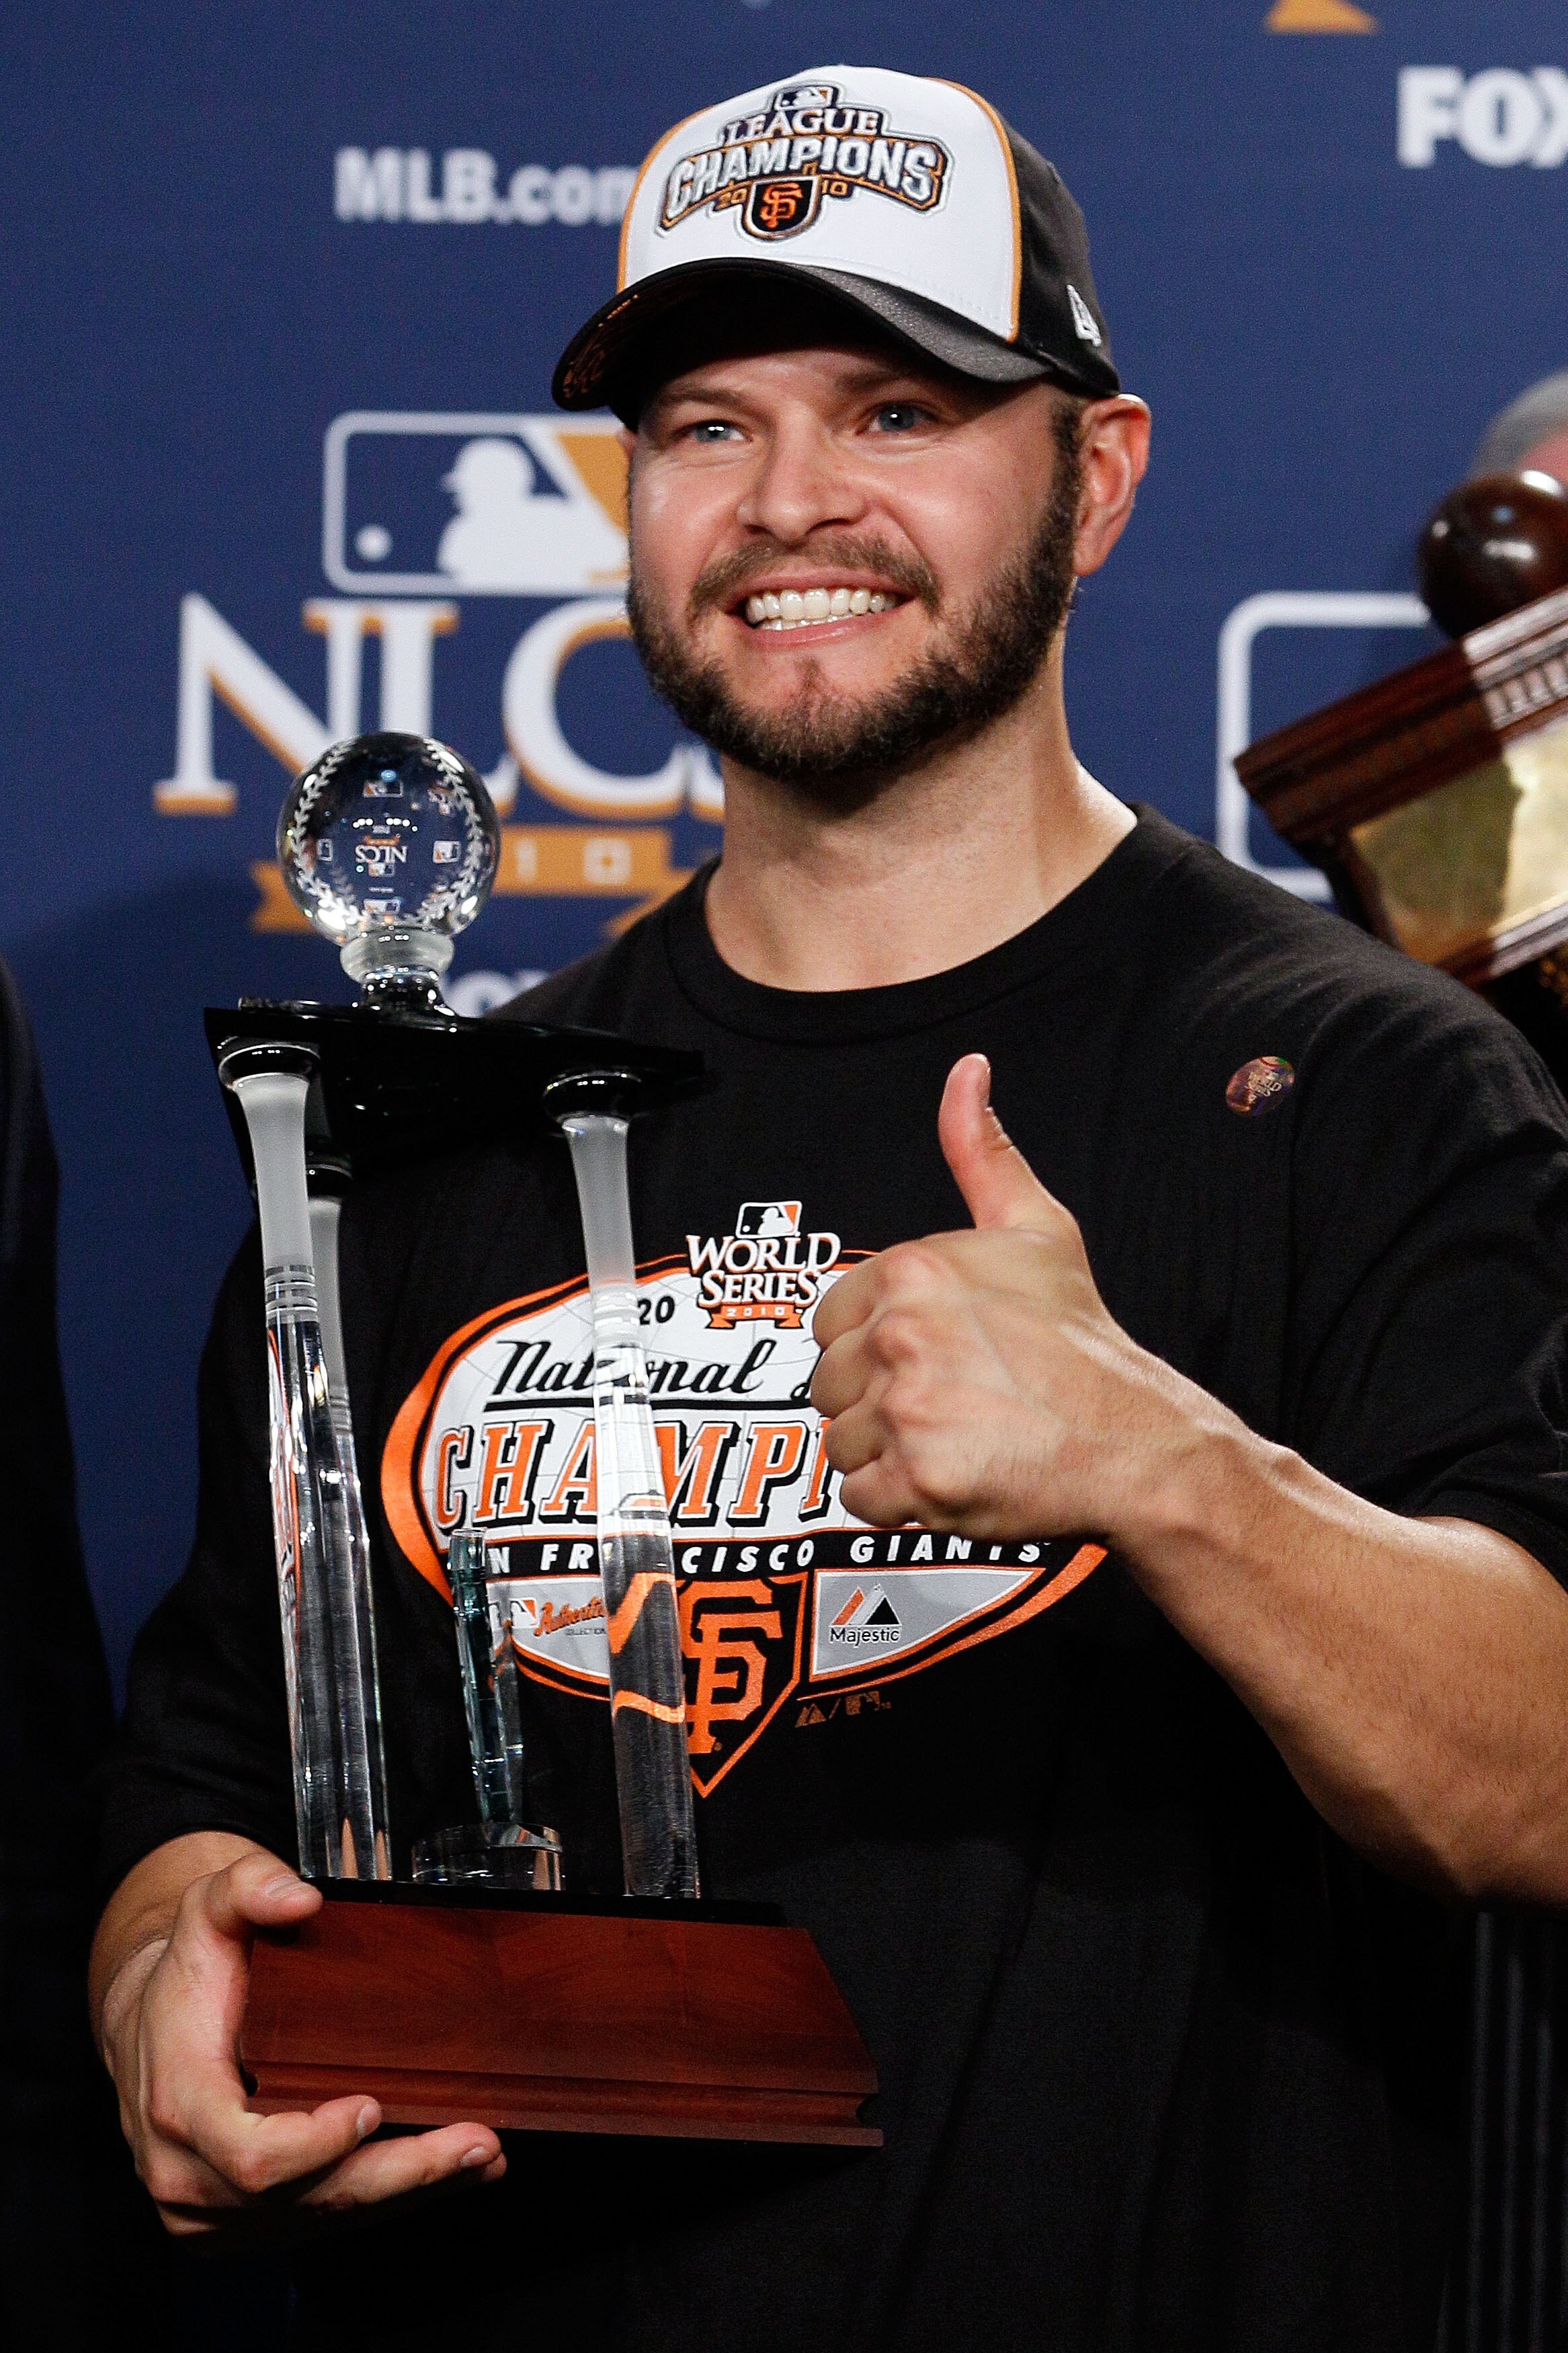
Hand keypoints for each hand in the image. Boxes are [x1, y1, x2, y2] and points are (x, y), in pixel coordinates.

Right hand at [101, 1846, 503, 2233]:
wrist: (147, 2031)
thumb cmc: (189, 1975)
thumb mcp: (207, 1910)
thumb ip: (248, 1888)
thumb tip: (302, 1900)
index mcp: (179, 2105)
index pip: (253, 2154)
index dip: (317, 2144)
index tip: (374, 2105)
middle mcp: (188, 2173)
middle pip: (305, 2197)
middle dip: (400, 2174)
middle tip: (478, 2141)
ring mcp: (210, 2211)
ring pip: (322, 2217)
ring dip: (409, 2192)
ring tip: (482, 2155)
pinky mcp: (236, 2226)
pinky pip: (318, 2222)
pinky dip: (387, 2202)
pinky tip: (444, 2177)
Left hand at [811, 1052, 1220, 1539]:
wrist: (1134, 1438)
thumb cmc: (1081, 1342)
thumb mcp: (1037, 1228)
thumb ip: (982, 1151)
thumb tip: (967, 1072)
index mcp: (911, 1270)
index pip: (832, 1321)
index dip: (875, 1347)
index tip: (934, 1358)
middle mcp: (900, 1334)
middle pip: (829, 1385)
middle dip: (879, 1403)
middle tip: (953, 1403)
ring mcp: (906, 1410)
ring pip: (841, 1444)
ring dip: (889, 1454)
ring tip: (959, 1438)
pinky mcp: (916, 1480)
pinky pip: (860, 1501)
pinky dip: (900, 1503)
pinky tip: (954, 1477)